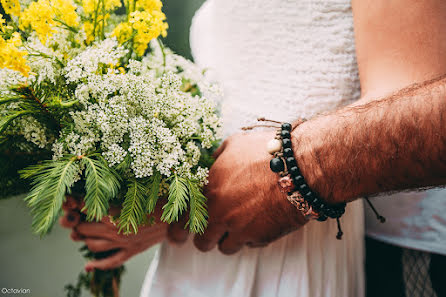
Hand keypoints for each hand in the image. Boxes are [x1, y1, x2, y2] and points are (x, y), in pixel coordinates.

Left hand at [60, 196, 166, 269]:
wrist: (177, 214)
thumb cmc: (158, 199)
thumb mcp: (136, 192)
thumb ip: (116, 192)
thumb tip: (98, 187)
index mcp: (115, 212)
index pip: (85, 210)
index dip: (76, 204)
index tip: (73, 200)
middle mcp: (115, 229)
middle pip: (83, 229)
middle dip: (78, 222)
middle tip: (79, 216)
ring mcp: (123, 242)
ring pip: (92, 245)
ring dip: (85, 239)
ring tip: (86, 232)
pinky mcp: (132, 251)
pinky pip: (111, 262)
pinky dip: (97, 265)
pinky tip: (88, 265)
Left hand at [168, 131, 307, 253]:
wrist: (299, 168)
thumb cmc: (267, 152)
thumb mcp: (235, 144)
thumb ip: (217, 157)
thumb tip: (211, 161)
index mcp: (208, 188)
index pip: (182, 216)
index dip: (177, 230)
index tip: (176, 237)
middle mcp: (218, 211)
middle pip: (201, 241)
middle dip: (204, 239)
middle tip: (209, 236)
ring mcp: (237, 227)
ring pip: (224, 247)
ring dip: (228, 240)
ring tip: (239, 227)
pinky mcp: (258, 237)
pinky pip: (248, 245)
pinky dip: (251, 239)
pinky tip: (259, 224)